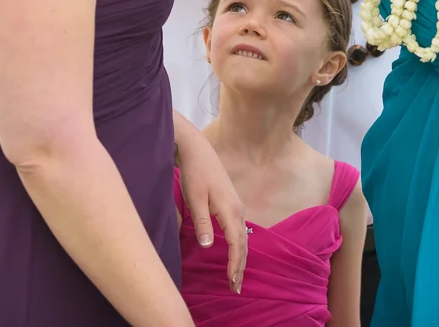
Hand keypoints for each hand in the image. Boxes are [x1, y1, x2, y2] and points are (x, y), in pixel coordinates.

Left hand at [175, 132, 247, 293]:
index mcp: (230, 210)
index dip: (234, 264)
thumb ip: (202, 223)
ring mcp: (237, 206)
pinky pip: (239, 231)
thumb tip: (207, 246)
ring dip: (240, 258)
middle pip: (243, 244)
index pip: (236, 244)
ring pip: (243, 238)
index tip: (230, 282)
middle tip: (235, 288)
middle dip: (240, 267)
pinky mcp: (231, 204)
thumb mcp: (195, 199)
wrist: (198, 150)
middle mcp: (238, 210)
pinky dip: (238, 247)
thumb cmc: (195, 173)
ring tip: (235, 277)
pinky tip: (233, 254)